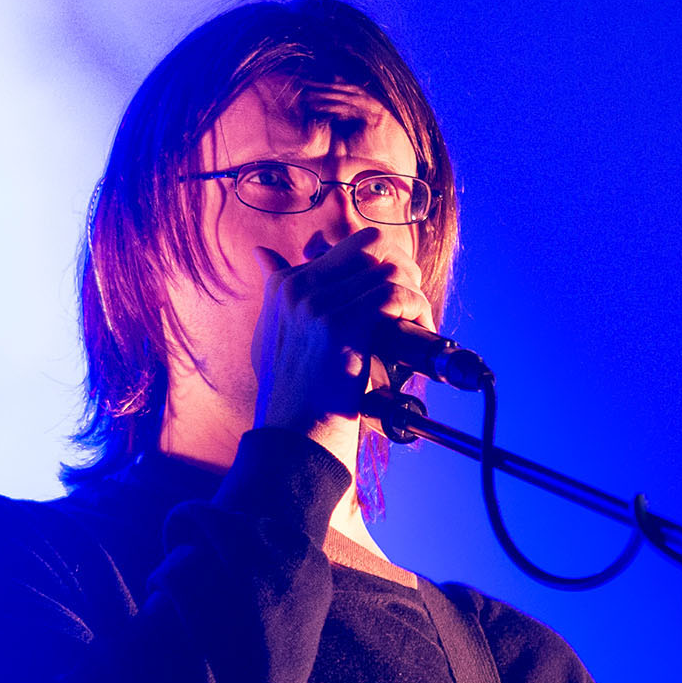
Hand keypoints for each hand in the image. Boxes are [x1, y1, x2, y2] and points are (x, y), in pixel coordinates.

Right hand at [252, 226, 422, 434]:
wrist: (293, 437)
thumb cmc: (290, 395)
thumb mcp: (270, 334)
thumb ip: (272, 292)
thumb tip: (262, 253)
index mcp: (284, 284)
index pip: (347, 246)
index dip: (383, 263)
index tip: (397, 291)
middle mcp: (297, 287)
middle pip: (370, 245)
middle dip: (403, 266)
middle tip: (412, 298)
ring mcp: (317, 304)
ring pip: (388, 270)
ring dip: (414, 294)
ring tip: (418, 321)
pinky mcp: (340, 325)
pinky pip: (394, 296)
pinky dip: (416, 310)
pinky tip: (419, 329)